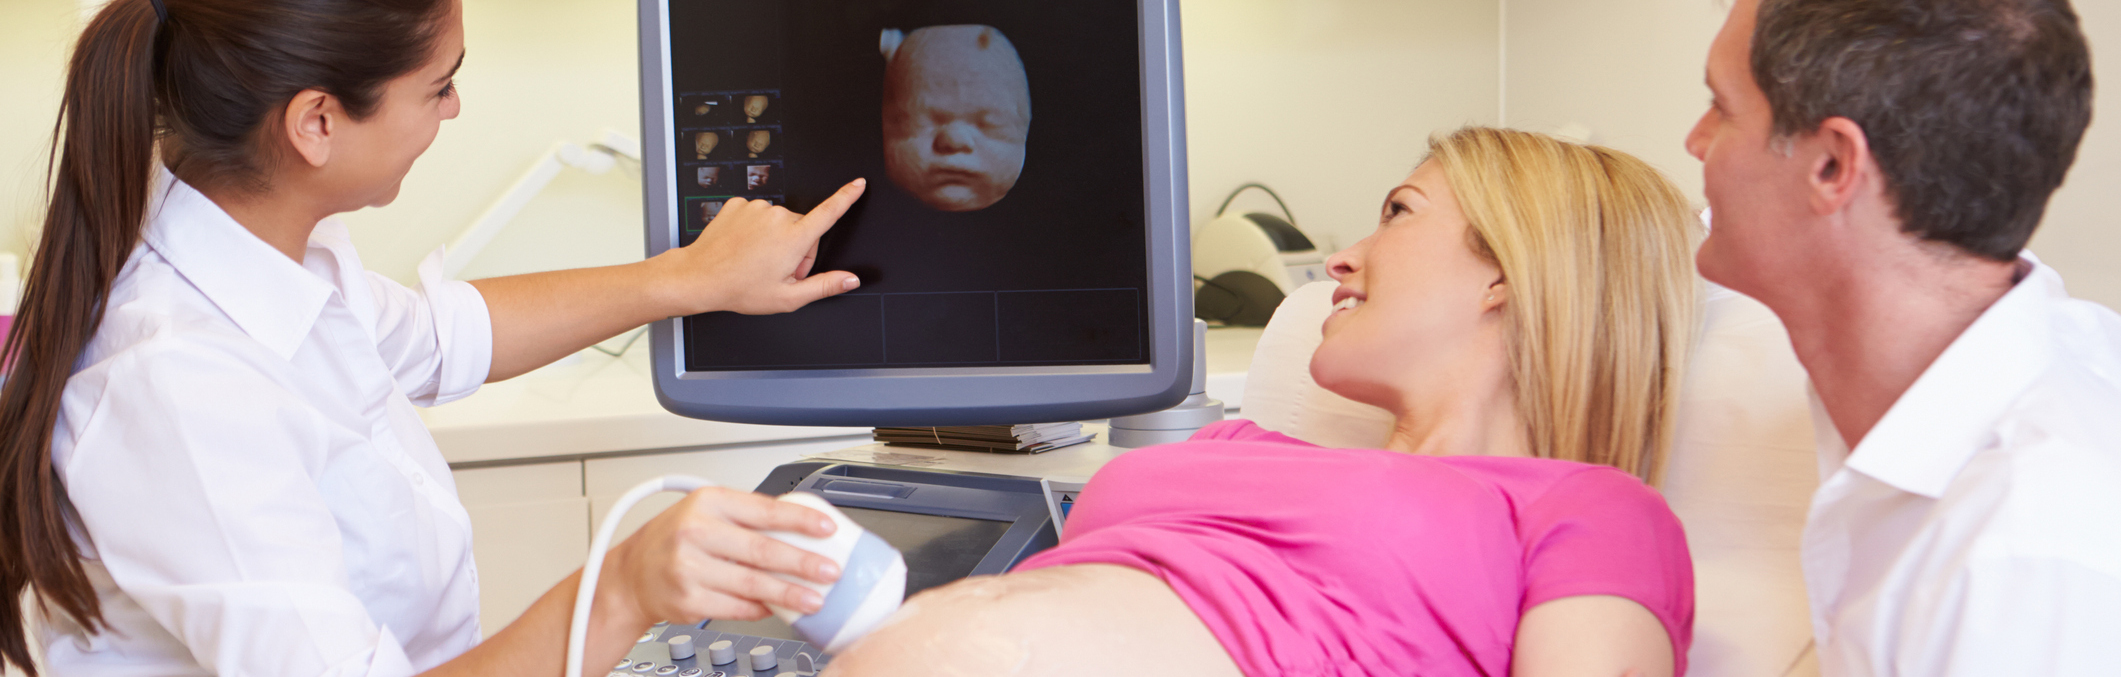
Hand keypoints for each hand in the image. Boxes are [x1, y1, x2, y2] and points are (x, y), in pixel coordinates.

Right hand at [600, 487, 843, 625]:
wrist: (632, 574)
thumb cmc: (675, 539)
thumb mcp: (706, 511)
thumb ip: (747, 517)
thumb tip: (800, 529)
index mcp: (708, 502)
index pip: (764, 510)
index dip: (801, 519)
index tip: (827, 529)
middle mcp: (696, 532)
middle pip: (762, 550)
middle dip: (802, 563)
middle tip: (829, 571)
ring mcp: (689, 568)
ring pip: (752, 584)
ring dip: (789, 594)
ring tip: (814, 599)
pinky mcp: (688, 600)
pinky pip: (737, 606)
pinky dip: (761, 608)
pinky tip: (776, 607)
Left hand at [654, 179, 866, 315]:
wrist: (700, 277)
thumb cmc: (740, 289)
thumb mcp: (788, 297)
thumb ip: (825, 286)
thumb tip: (851, 280)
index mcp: (793, 239)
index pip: (829, 212)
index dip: (847, 196)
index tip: (859, 184)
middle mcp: (777, 217)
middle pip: (802, 227)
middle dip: (797, 247)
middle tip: (777, 270)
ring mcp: (756, 208)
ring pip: (778, 221)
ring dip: (774, 239)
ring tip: (756, 260)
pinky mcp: (739, 204)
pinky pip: (757, 214)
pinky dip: (754, 230)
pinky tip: (744, 247)